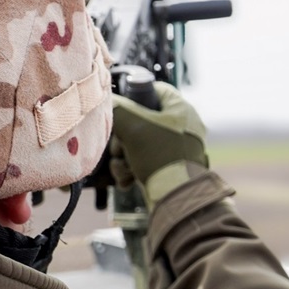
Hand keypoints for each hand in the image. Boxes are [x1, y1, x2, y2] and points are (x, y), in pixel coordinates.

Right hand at [109, 82, 208, 205]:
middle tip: (121, 146)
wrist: (175, 198)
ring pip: (138, 143)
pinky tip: (129, 180)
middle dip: (123, 137)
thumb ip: (118, 109)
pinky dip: (132, 170)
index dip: (136, 96)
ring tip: (126, 166)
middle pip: (140, 120)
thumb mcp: (133, 127)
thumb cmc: (159, 157)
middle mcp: (181, 127)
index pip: (155, 90)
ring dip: (123, 156)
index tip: (123, 108)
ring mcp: (175, 148)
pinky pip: (144, 161)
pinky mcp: (169, 167)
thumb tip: (107, 101)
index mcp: (181, 110)